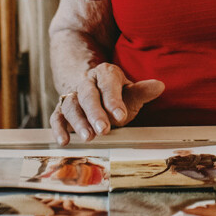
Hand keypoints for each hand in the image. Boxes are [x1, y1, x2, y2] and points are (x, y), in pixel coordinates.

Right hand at [50, 64, 164, 145]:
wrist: (93, 88)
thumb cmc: (116, 95)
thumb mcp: (130, 92)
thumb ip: (141, 91)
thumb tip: (159, 86)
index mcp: (105, 74)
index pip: (108, 85)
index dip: (114, 100)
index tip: (121, 116)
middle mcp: (86, 82)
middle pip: (87, 95)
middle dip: (95, 113)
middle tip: (103, 130)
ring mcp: (72, 95)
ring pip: (70, 105)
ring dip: (78, 122)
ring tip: (88, 138)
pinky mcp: (61, 109)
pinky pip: (56, 116)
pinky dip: (59, 128)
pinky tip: (64, 141)